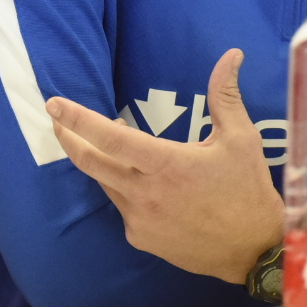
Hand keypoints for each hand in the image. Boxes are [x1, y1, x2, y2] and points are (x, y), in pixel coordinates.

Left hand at [46, 48, 284, 283]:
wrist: (252, 250)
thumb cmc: (247, 191)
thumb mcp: (242, 138)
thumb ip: (226, 95)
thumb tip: (231, 55)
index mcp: (166, 165)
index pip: (110, 138)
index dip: (78, 119)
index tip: (54, 104)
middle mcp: (145, 194)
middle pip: (91, 162)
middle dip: (69, 138)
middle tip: (56, 120)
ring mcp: (139, 220)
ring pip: (106, 183)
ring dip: (101, 162)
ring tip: (110, 144)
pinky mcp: (141, 238)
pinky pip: (123, 207)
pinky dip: (125, 189)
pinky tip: (144, 183)